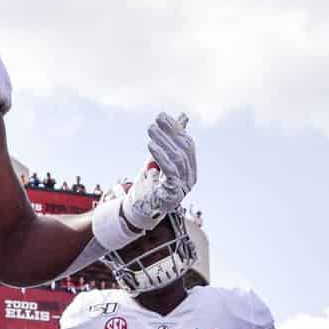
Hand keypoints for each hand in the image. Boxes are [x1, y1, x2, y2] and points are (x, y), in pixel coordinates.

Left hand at [122, 113, 195, 230]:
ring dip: (163, 141)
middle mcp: (190, 178)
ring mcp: (184, 187)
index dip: (176, 129)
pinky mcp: (174, 194)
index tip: (161, 117)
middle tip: (155, 120)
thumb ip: (168, 143)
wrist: (138, 212)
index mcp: (190, 170)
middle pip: (184, 150)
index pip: (187, 145)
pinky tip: (150, 145)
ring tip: (150, 129)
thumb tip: (182, 118)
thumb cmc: (148, 186)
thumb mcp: (158, 161)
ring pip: (178, 158)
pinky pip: (170, 170)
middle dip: (169, 132)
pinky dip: (160, 156)